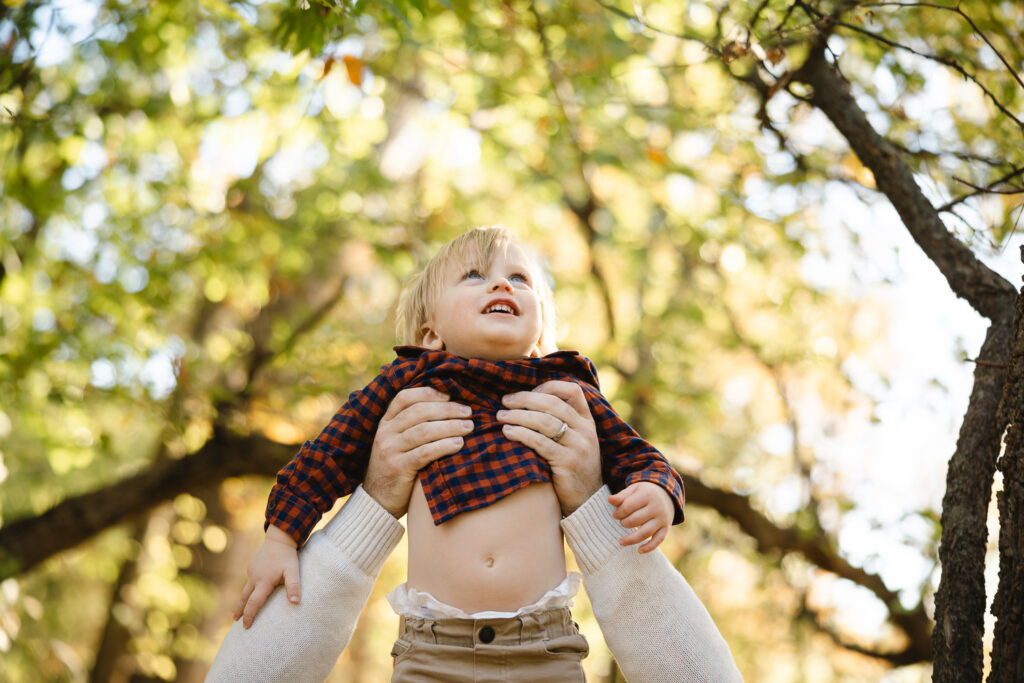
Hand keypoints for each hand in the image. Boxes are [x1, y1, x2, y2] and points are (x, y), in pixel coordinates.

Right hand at [233, 524, 298, 628]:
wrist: (279, 537)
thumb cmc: (287, 556)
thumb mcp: (293, 571)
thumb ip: (294, 586)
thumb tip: (295, 603)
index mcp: (264, 582)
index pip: (254, 603)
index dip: (249, 615)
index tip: (246, 626)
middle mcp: (255, 578)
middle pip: (245, 598)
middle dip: (240, 610)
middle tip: (236, 621)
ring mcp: (252, 571)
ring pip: (246, 589)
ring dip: (242, 600)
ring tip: (239, 610)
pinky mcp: (252, 565)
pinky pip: (250, 580)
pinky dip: (248, 589)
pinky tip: (251, 591)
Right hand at [364, 386, 472, 517]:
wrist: (377, 501)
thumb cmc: (397, 467)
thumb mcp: (397, 443)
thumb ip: (413, 426)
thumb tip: (448, 407)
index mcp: (386, 422)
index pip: (404, 397)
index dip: (428, 393)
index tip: (450, 395)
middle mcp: (385, 433)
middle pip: (419, 412)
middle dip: (447, 409)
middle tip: (468, 412)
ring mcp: (389, 450)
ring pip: (423, 431)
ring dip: (450, 426)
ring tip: (468, 427)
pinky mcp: (397, 468)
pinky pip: (424, 452)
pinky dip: (444, 446)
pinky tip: (459, 444)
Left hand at [498, 380, 601, 514]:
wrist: (587, 502)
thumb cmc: (574, 469)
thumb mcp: (575, 442)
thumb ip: (561, 424)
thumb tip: (528, 404)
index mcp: (587, 421)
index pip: (572, 391)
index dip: (548, 387)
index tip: (528, 392)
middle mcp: (585, 430)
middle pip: (553, 404)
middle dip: (525, 399)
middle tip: (505, 401)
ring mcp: (578, 446)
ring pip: (545, 421)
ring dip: (519, 416)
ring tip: (501, 416)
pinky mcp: (568, 462)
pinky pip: (541, 442)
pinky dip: (522, 434)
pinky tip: (508, 432)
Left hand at [609, 481, 672, 552]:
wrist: (666, 495)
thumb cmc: (645, 492)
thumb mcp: (634, 489)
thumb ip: (621, 496)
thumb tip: (610, 500)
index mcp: (647, 495)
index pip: (628, 506)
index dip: (619, 512)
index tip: (615, 515)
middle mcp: (657, 507)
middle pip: (636, 520)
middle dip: (624, 523)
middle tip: (621, 522)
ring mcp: (662, 519)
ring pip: (646, 532)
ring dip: (632, 539)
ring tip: (621, 542)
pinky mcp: (666, 528)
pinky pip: (658, 540)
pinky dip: (649, 547)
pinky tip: (639, 551)